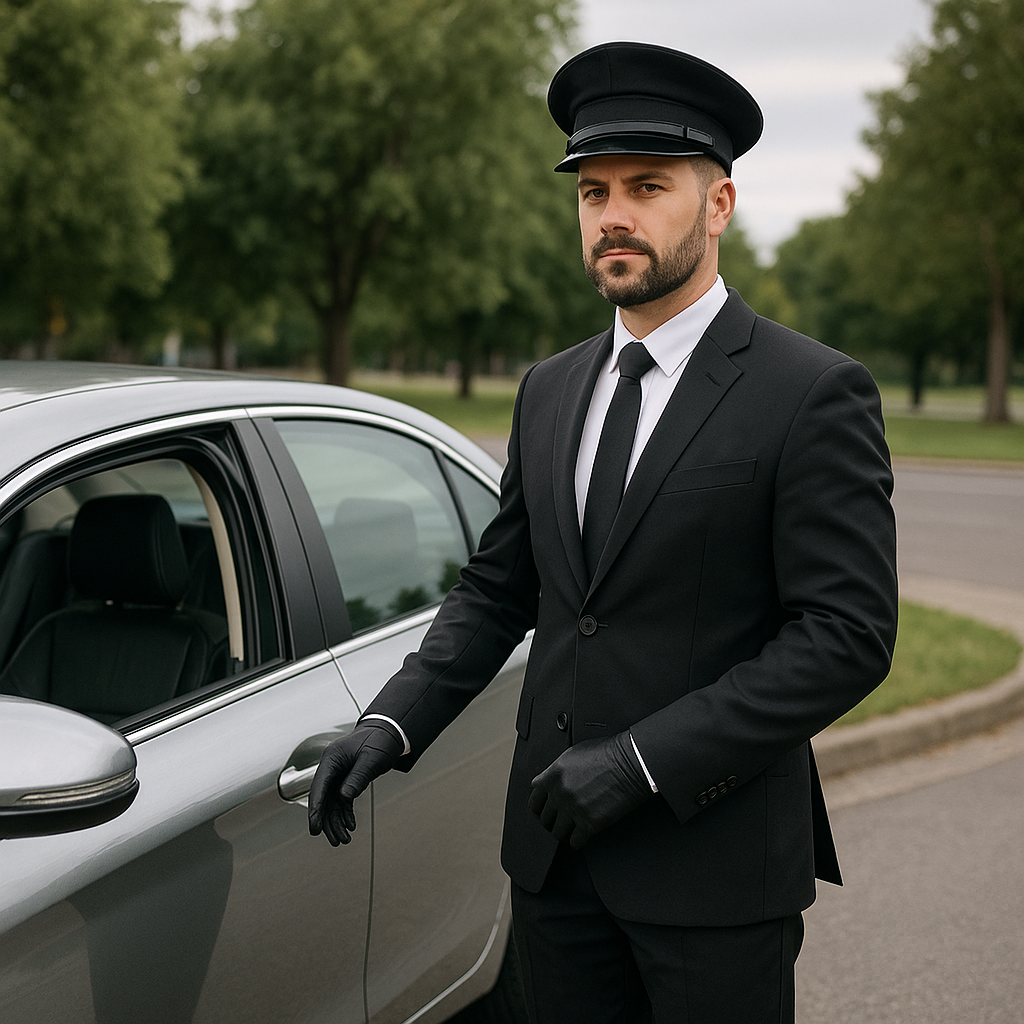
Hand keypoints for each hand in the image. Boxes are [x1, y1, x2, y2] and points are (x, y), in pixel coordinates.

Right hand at [308, 722, 402, 845]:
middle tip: (335, 841)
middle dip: (327, 821)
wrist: (389, 732)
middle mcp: (331, 767)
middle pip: (323, 798)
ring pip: (332, 803)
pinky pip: (342, 800)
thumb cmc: (380, 740)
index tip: (315, 828)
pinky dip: (345, 814)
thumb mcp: (371, 759)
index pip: (319, 786)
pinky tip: (350, 825)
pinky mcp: (347, 780)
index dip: (315, 809)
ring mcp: (338, 774)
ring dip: (337, 821)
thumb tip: (344, 797)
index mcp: (332, 758)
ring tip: (344, 840)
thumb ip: (358, 778)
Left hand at [528, 732, 651, 849]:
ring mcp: (573, 809)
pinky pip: (575, 842)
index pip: (535, 800)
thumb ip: (556, 771)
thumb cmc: (607, 754)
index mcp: (553, 775)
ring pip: (557, 833)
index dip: (540, 807)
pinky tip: (583, 835)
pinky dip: (578, 841)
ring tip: (572, 829)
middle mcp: (560, 793)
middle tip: (560, 820)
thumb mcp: (574, 754)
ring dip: (564, 832)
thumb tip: (547, 782)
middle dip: (552, 820)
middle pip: (544, 819)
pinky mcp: (589, 823)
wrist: (630, 763)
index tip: (545, 810)